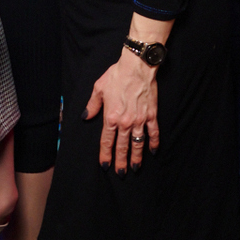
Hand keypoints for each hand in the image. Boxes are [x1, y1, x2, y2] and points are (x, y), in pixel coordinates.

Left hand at [85, 51, 158, 174]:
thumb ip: (92, 105)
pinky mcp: (151, 115)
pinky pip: (153, 132)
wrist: (136, 67)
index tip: (105, 165)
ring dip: (136, 157)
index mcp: (111, 117)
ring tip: (135, 168)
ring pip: (137, 143)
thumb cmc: (117, 75)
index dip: (105, 155)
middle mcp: (125, 122)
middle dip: (121, 161)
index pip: (107, 141)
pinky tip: (152, 151)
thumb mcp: (99, 89)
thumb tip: (86, 116)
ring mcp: (139, 120)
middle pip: (122, 147)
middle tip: (121, 173)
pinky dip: (153, 142)